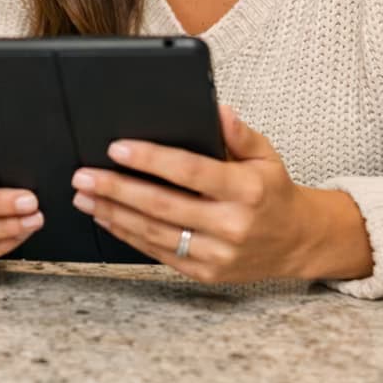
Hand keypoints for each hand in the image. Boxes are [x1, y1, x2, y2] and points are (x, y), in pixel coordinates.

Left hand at [69, 106, 373, 283]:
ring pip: (155, 233)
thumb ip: (239, 133)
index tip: (116, 148)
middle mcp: (232, 225)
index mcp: (246, 190)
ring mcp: (218, 254)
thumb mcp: (265, 154)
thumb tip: (218, 109)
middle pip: (163, 205)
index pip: (190, 172)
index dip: (150, 160)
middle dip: (117, 189)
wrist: (298, 242)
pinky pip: (159, 254)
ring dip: (114, 213)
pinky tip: (106, 218)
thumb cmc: (272, 191)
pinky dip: (128, 235)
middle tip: (83, 176)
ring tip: (84, 196)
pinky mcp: (207, 273)